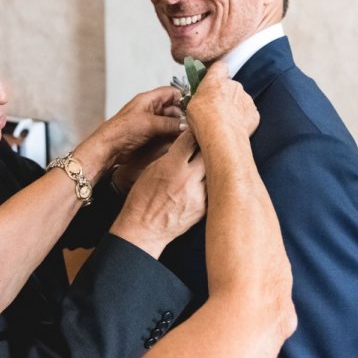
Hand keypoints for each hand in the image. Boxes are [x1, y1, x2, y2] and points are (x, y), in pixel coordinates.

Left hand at [75, 86, 185, 181]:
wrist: (108, 148)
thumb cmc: (121, 131)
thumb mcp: (149, 124)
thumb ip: (170, 123)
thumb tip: (186, 125)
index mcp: (149, 99)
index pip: (172, 93)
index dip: (184, 98)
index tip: (196, 107)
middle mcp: (151, 109)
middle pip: (174, 108)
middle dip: (184, 116)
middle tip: (195, 125)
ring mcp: (150, 122)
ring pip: (171, 121)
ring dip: (179, 127)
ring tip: (190, 134)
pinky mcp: (149, 135)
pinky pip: (166, 133)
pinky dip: (173, 136)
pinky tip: (180, 140)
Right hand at [109, 130, 205, 257]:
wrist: (143, 229)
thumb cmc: (142, 200)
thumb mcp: (151, 170)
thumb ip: (170, 156)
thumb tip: (186, 144)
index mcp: (172, 166)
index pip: (191, 139)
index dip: (196, 131)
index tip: (199, 128)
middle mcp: (188, 179)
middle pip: (210, 152)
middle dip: (209, 145)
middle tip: (210, 141)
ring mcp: (198, 195)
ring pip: (216, 171)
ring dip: (214, 165)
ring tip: (214, 160)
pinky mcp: (204, 209)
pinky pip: (214, 190)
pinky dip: (212, 183)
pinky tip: (211, 181)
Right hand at [185, 60, 258, 144]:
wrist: (222, 136)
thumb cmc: (206, 120)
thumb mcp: (191, 104)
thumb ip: (198, 96)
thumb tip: (199, 100)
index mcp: (217, 80)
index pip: (219, 67)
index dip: (216, 73)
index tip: (210, 81)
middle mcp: (234, 85)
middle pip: (229, 85)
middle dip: (223, 94)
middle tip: (214, 108)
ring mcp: (246, 98)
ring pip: (239, 100)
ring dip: (232, 107)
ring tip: (223, 121)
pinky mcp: (253, 112)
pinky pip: (247, 113)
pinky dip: (241, 119)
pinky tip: (232, 127)